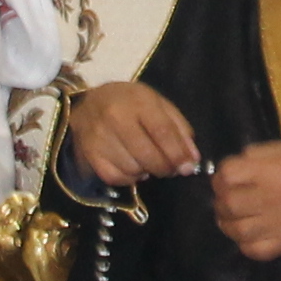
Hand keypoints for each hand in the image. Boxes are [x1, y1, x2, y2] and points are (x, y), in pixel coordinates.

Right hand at [67, 79, 203, 183]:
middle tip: (170, 169)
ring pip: (132, 169)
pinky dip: (128, 178)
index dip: (177, 154)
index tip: (187, 168)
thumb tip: (191, 159)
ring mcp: (99, 137)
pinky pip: (115, 177)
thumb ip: (179, 129)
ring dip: (146, 171)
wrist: (90, 103)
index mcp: (138, 101)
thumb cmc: (132, 103)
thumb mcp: (159, 105)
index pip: (162, 131)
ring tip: (147, 161)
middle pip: (147, 155)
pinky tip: (132, 166)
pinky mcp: (90, 154)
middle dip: (164, 167)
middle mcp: (115, 118)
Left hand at [213, 144, 280, 260]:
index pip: (228, 174)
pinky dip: (244, 242)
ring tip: (233, 217)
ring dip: (228, 223)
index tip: (224, 179)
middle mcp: (273, 197)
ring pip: (236, 230)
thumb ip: (254, 156)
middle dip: (220, 200)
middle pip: (228, 203)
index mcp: (273, 170)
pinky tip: (248, 233)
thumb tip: (227, 171)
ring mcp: (278, 225)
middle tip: (225, 199)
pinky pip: (251, 249)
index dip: (221, 176)